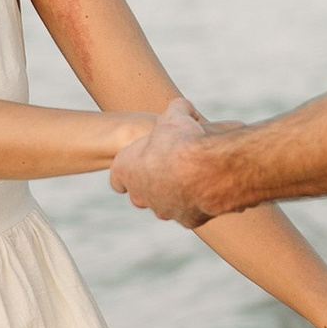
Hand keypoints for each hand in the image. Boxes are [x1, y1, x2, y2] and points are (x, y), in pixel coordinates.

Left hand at [109, 95, 231, 227]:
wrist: (206, 170)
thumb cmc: (183, 140)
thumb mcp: (177, 114)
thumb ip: (176, 110)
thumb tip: (184, 107)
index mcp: (126, 169)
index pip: (118, 177)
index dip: (129, 168)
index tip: (140, 162)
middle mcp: (140, 194)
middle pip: (140, 195)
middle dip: (153, 184)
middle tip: (169, 168)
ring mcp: (163, 209)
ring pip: (165, 206)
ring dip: (174, 194)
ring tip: (192, 177)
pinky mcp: (186, 220)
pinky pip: (189, 212)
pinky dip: (197, 203)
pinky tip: (208, 187)